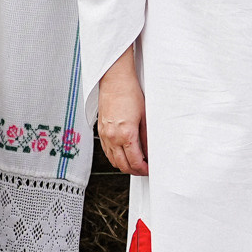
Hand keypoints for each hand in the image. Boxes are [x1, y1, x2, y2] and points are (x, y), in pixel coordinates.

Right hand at [97, 50, 148, 175]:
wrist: (115, 81)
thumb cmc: (130, 94)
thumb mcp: (145, 117)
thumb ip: (146, 137)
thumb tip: (150, 151)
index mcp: (125, 134)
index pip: (134, 161)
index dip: (143, 169)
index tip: (149, 169)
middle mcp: (112, 137)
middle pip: (122, 165)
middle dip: (134, 171)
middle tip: (144, 169)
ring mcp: (105, 135)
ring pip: (113, 160)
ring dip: (124, 165)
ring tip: (135, 163)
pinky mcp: (100, 130)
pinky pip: (106, 151)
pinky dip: (115, 157)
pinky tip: (123, 154)